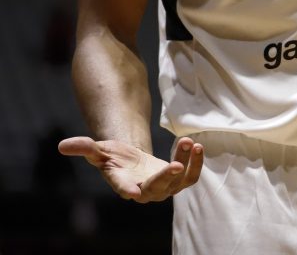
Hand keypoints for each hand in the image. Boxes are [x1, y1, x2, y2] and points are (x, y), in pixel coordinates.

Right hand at [58, 135, 203, 201]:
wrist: (133, 162)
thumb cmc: (115, 157)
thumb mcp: (100, 150)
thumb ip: (85, 148)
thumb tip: (62, 145)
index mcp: (124, 183)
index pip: (125, 189)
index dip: (128, 190)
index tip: (133, 192)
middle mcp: (145, 190)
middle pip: (157, 189)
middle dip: (166, 177)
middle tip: (175, 164)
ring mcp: (163, 187)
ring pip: (178, 182)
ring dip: (186, 164)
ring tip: (189, 142)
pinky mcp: (177, 180)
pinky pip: (190, 177)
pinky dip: (195, 163)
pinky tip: (197, 145)